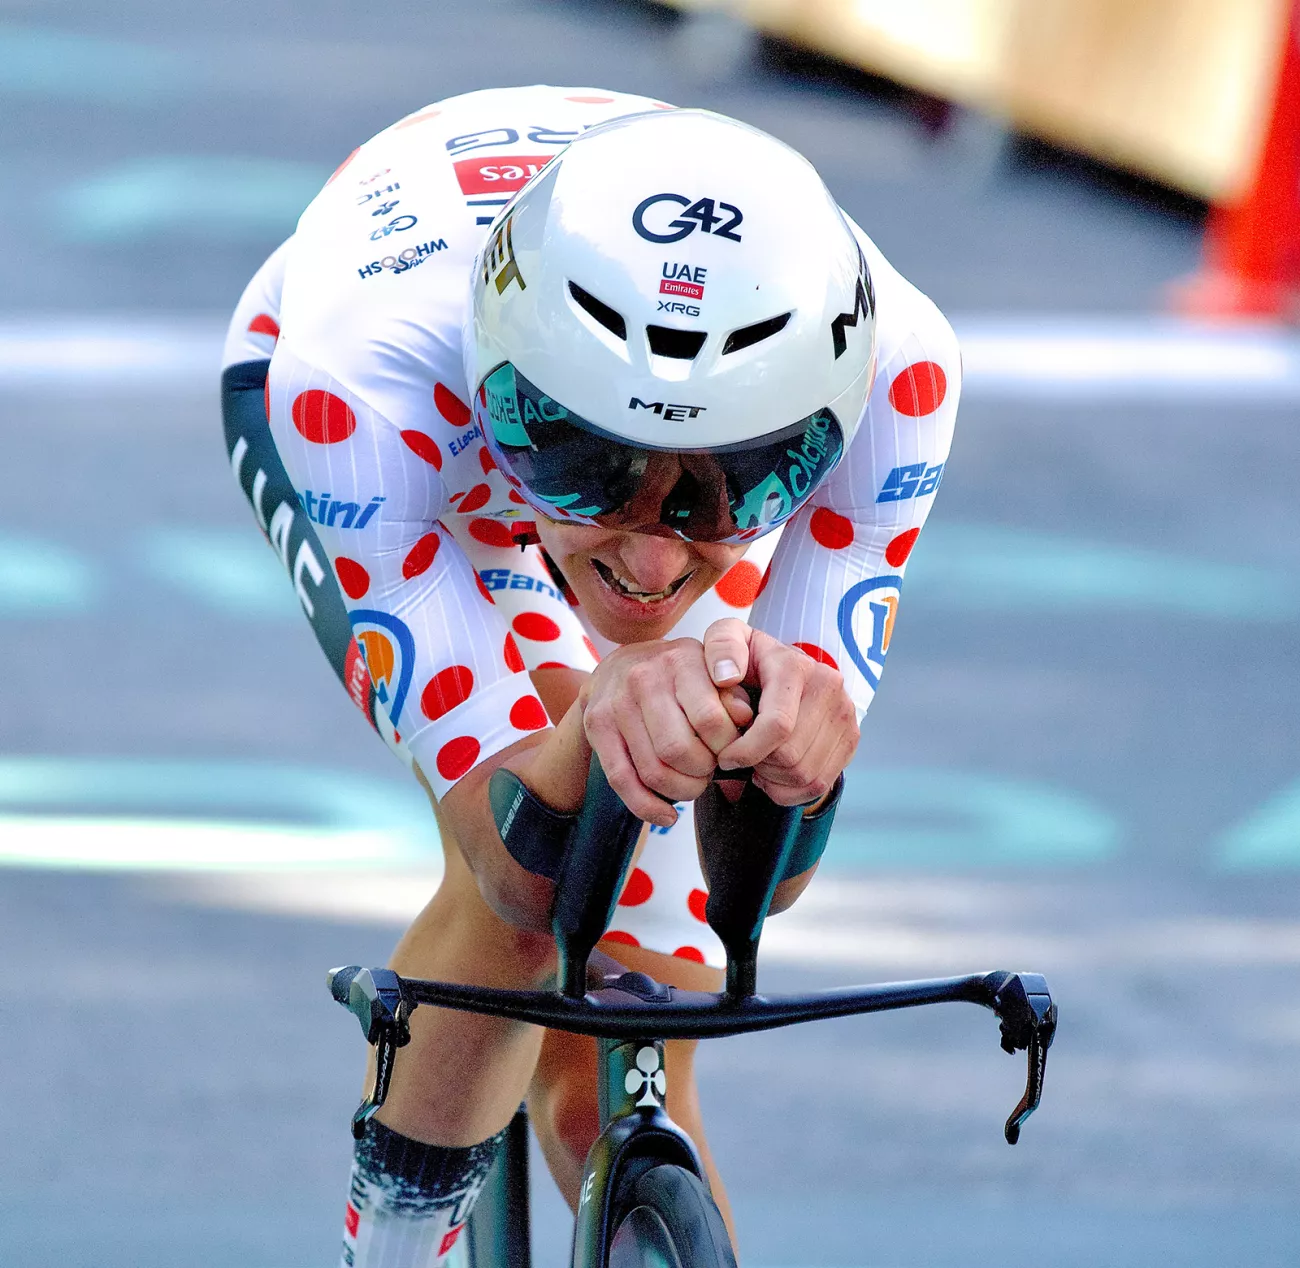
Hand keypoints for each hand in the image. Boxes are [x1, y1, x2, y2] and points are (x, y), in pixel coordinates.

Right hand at [580, 638, 753, 826]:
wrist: (618, 666)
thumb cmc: (676, 675)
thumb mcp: (710, 671)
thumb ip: (731, 695)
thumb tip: (745, 719)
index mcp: (681, 660)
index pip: (711, 720)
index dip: (727, 748)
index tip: (730, 753)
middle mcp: (644, 678)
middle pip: (679, 750)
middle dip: (703, 772)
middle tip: (709, 770)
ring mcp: (617, 704)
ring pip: (653, 770)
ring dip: (681, 791)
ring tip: (692, 784)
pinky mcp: (597, 727)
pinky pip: (622, 780)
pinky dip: (648, 808)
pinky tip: (668, 816)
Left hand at [704, 618, 857, 806]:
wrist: (782, 669)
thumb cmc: (746, 660)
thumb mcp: (727, 638)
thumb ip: (720, 646)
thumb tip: (727, 676)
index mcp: (795, 666)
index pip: (777, 725)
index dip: (746, 751)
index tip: (725, 756)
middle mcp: (828, 686)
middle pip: (790, 756)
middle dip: (758, 764)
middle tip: (742, 756)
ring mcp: (845, 713)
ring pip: (805, 774)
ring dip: (773, 778)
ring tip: (757, 761)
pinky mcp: (851, 737)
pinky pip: (820, 784)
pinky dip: (790, 790)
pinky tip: (774, 773)